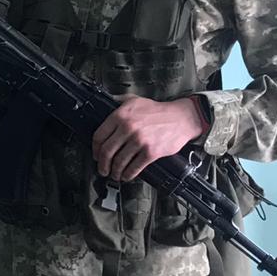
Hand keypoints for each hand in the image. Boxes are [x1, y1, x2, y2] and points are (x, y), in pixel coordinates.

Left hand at [92, 95, 207, 181]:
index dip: (95, 149)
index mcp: (121, 115)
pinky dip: (128, 174)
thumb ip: (118, 101)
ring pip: (119, 162)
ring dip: (114, 172)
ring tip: (114, 174)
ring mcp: (139, 140)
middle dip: (102, 164)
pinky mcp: (150, 152)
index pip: (99, 136)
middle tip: (102, 169)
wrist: (181, 118)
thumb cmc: (158, 111)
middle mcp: (128, 127)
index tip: (96, 155)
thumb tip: (105, 102)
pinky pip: (134, 167)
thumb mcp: (134, 100)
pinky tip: (127, 175)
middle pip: (107, 151)